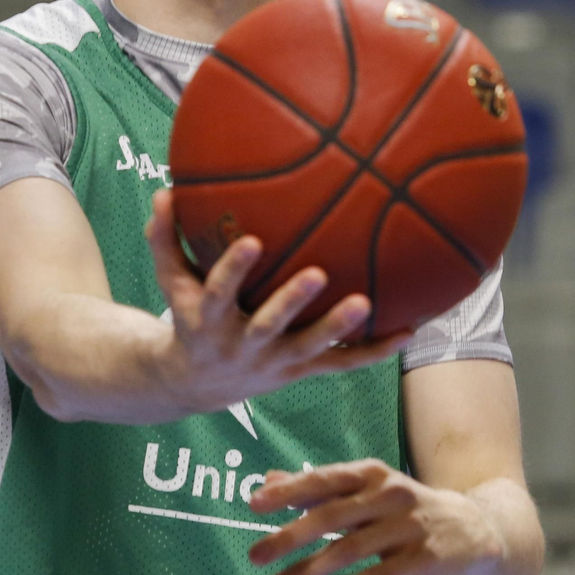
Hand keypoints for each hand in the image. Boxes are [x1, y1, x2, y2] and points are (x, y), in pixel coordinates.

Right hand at [145, 190, 410, 414]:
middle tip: (318, 273)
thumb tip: (165, 190)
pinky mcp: (301, 371)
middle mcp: (242, 344)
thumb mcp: (171, 282)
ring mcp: (275, 362)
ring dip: (338, 326)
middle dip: (292, 301)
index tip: (252, 242)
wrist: (196, 384)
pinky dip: (375, 350)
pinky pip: (342, 363)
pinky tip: (410, 330)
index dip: (233, 270)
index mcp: (208, 319)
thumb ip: (165, 238)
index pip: (218, 293)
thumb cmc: (188, 316)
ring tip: (366, 301)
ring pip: (310, 347)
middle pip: (268, 325)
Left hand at [246, 459, 504, 574]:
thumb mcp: (365, 491)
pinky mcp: (423, 558)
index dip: (289, 490)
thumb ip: (317, 487)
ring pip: (350, 550)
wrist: (472, 530)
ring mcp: (409, 527)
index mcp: (372, 473)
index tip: (254, 504)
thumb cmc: (403, 510)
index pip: (325, 479)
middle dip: (289, 537)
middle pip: (331, 516)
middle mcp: (390, 495)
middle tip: (255, 556)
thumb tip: (267, 480)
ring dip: (308, 570)